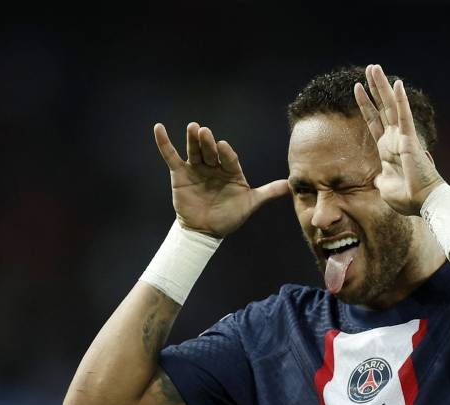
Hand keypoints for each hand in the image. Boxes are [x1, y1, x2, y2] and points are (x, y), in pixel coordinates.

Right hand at [154, 122, 288, 237]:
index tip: (223, 147)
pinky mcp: (180, 173)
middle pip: (211, 151)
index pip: (229, 159)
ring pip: (194, 151)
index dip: (226, 154)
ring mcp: (196, 167)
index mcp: (231, 170)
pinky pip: (171, 156)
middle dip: (208, 143)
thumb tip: (290, 186)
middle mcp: (214, 166)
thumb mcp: (250, 204)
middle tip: (205, 132)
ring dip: (192, 139)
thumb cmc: (229, 217)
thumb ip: (267, 193)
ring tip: (192, 127)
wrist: (205, 231)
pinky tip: (159, 128)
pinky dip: (164, 143)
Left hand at [354, 64, 444, 215]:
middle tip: (370, 68)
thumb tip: (377, 178)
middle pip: (382, 107)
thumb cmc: (406, 197)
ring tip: (374, 68)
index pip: (373, 121)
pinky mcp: (409, 139)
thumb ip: (379, 177)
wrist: (421, 202)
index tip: (357, 87)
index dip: (365, 104)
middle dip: (375, 87)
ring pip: (390, 106)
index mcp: (386, 149)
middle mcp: (394, 138)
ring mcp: (402, 137)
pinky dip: (401, 100)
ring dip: (382, 86)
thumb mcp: (384, 187)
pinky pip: (404, 116)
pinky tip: (397, 83)